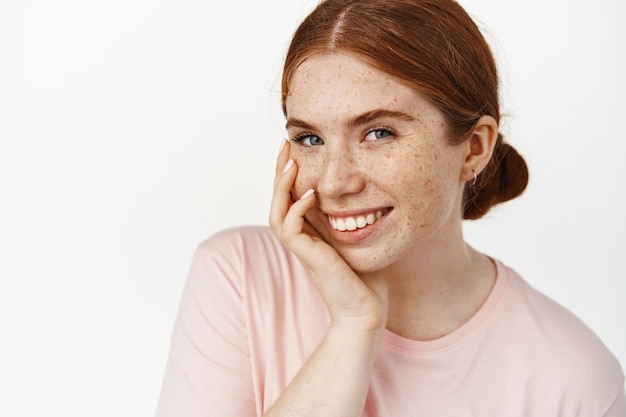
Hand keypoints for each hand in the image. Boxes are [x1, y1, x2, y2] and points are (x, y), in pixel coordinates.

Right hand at [269, 140, 387, 332]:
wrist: (365, 309)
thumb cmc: (363, 276)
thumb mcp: (355, 236)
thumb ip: (347, 216)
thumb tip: (356, 190)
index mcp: (309, 231)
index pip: (291, 196)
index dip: (290, 172)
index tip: (296, 147)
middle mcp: (300, 237)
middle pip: (278, 199)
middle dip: (280, 170)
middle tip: (286, 143)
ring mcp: (302, 248)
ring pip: (277, 211)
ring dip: (282, 186)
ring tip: (292, 163)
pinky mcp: (307, 256)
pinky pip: (290, 227)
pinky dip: (297, 208)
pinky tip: (310, 193)